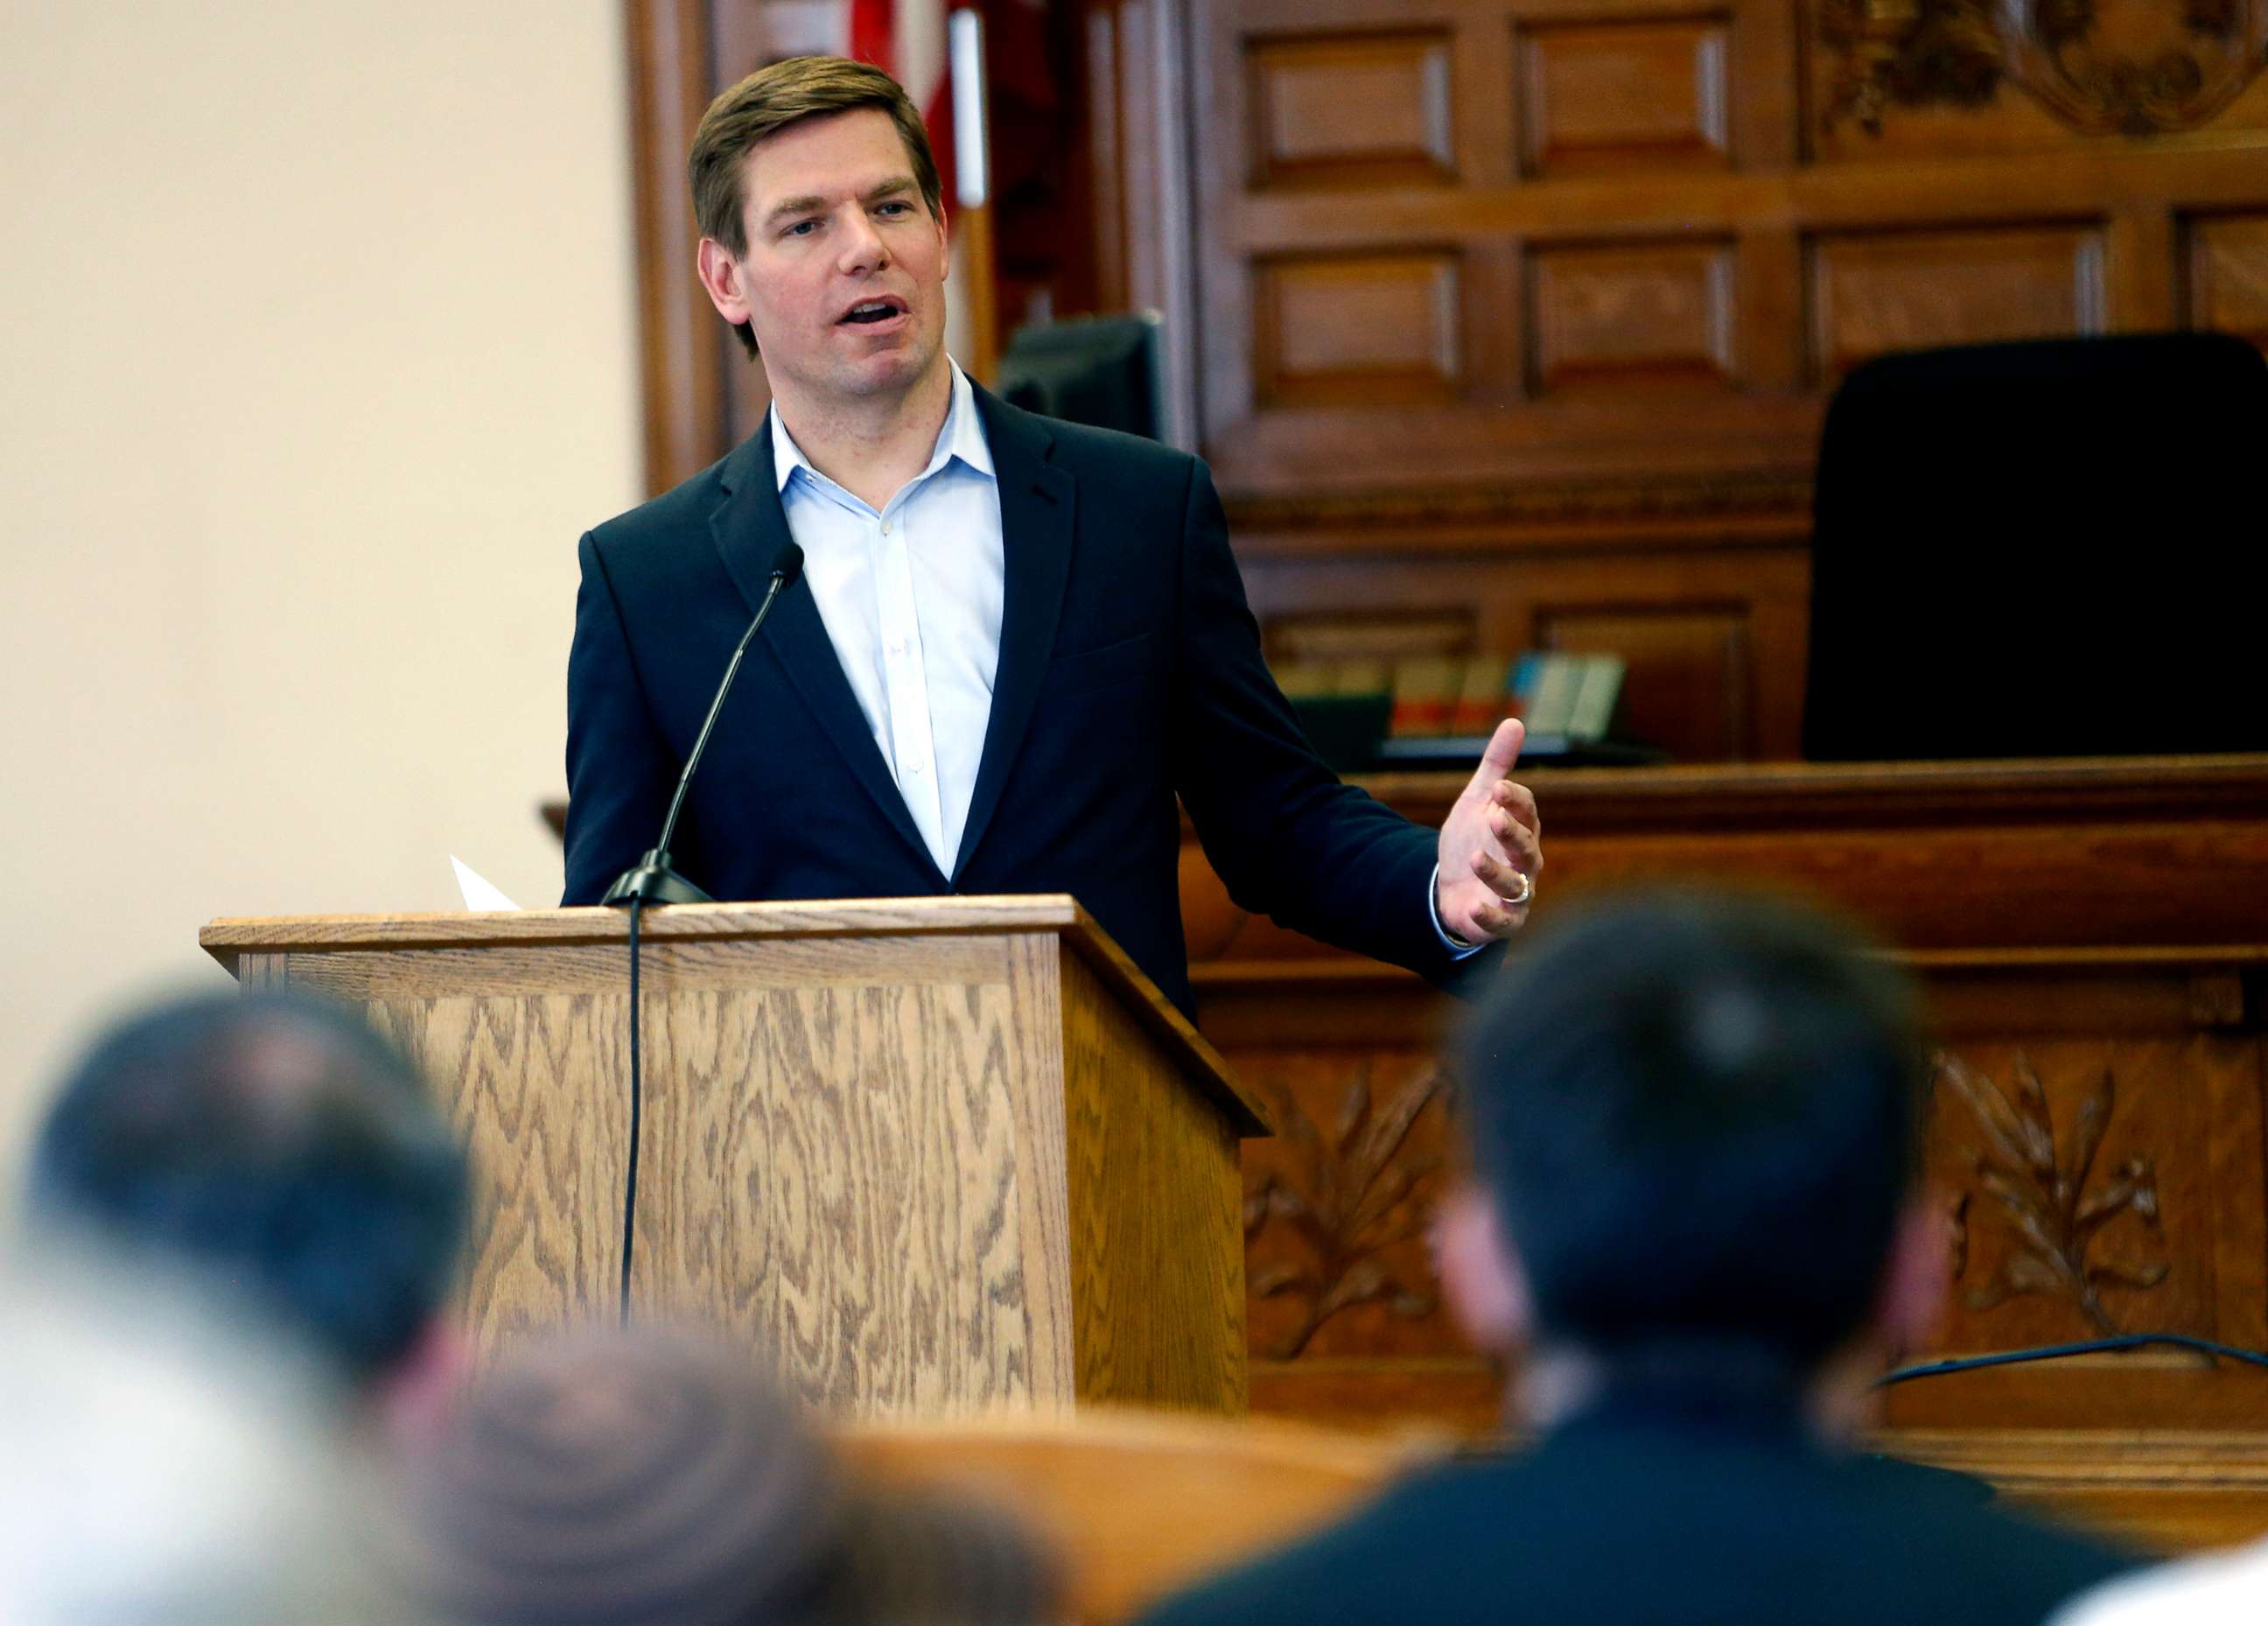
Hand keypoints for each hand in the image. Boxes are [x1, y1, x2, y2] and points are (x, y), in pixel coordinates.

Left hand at [1434, 718, 1542, 944]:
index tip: (1497, 788)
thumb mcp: (1478, 801)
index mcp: (1523, 829)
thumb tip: (1514, 721)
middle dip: (1512, 832)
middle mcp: (1525, 862)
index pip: (1526, 811)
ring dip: (1496, 872)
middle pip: (1526, 846)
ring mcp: (1515, 893)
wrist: (1452, 888)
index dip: (1514, 800)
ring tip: (1473, 857)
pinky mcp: (1502, 921)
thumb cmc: (1473, 841)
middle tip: (1493, 816)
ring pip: (1514, 884)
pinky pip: (1502, 921)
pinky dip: (1489, 915)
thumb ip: (1497, 765)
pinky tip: (1473, 905)